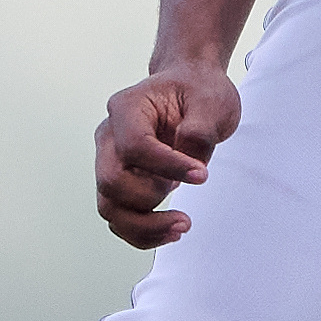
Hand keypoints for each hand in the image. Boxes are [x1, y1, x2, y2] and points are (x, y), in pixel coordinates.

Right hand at [96, 61, 239, 248]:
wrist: (189, 88)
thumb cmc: (196, 90)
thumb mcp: (211, 101)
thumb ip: (200, 130)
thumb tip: (189, 160)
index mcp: (127, 107)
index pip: (135, 146)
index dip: (167, 166)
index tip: (201, 175)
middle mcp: (110, 135)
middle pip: (111, 181)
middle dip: (150, 199)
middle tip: (184, 196)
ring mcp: (110, 160)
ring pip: (109, 206)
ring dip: (143, 225)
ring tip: (182, 226)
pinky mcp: (120, 182)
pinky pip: (119, 216)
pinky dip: (142, 232)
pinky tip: (171, 230)